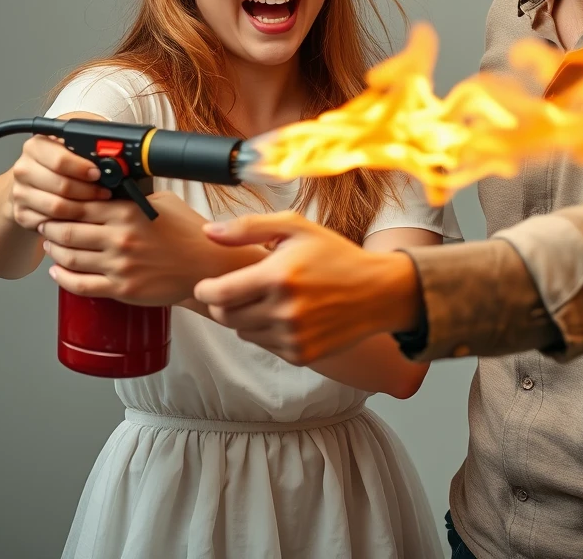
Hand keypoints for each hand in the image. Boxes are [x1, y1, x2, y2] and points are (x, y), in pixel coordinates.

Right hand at [8, 134, 111, 232]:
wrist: (33, 183)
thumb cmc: (59, 163)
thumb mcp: (71, 145)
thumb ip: (85, 143)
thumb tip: (109, 149)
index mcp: (35, 147)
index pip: (60, 160)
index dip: (83, 168)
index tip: (98, 173)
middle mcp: (24, 169)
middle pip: (61, 185)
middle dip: (88, 190)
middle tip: (105, 192)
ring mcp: (20, 193)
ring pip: (56, 206)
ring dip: (82, 208)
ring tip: (98, 205)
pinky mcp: (22, 214)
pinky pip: (50, 222)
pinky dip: (69, 222)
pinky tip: (82, 219)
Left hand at [41, 190, 230, 305]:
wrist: (207, 264)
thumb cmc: (189, 233)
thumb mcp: (163, 202)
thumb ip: (133, 198)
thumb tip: (110, 193)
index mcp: (128, 213)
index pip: (79, 206)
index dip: (60, 206)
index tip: (54, 206)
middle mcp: (120, 239)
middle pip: (67, 232)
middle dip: (50, 228)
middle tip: (45, 226)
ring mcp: (119, 266)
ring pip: (68, 259)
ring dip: (54, 252)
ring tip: (50, 247)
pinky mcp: (122, 289)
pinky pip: (80, 286)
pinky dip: (62, 279)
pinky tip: (58, 273)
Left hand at [192, 212, 422, 364]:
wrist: (378, 292)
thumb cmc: (335, 255)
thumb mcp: (296, 228)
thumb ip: (248, 228)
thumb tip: (209, 232)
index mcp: (278, 276)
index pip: (217, 294)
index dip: (204, 290)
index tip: (206, 285)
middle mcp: (284, 310)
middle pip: (224, 316)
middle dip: (222, 303)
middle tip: (237, 289)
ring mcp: (293, 336)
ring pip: (242, 332)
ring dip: (245, 317)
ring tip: (267, 298)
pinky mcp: (301, 354)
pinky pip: (264, 345)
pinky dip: (266, 331)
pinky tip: (286, 313)